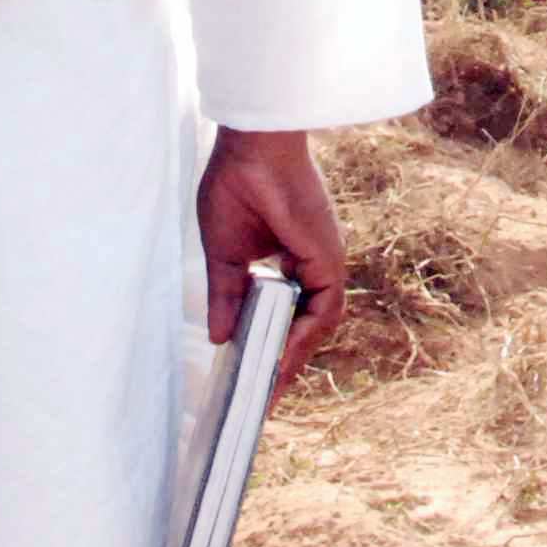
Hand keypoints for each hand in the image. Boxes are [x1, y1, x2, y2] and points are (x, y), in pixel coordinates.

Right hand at [197, 126, 345, 395]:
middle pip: (306, 322)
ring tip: (270, 389)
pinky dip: (304, 338)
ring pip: (319, 322)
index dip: (275, 343)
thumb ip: (227, 296)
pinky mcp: (328, 258)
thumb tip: (217, 337)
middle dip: (285, 360)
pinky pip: (324, 310)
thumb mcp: (224, 255)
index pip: (290, 310)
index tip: (256, 376)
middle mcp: (313, 261)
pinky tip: (282, 361)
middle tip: (264, 397)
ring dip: (295, 357)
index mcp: (292, 256)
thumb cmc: (235, 186)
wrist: (250, 149)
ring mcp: (325, 260)